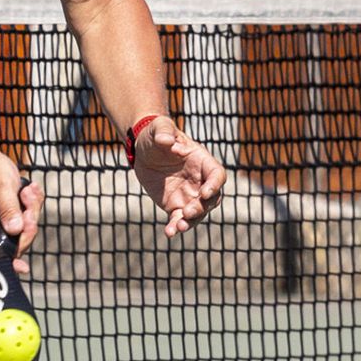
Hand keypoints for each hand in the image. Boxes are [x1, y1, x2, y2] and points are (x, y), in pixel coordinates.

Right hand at [0, 139, 41, 266]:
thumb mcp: (0, 187)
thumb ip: (8, 209)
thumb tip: (16, 229)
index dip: (8, 262)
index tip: (22, 268)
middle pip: (18, 241)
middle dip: (29, 222)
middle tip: (28, 199)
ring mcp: (4, 223)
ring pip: (26, 229)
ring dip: (32, 209)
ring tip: (27, 191)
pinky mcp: (13, 217)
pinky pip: (29, 218)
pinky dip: (33, 204)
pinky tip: (29, 190)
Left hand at [131, 119, 225, 236]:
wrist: (144, 150)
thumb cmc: (156, 134)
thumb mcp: (158, 128)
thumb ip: (164, 131)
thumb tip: (166, 141)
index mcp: (202, 161)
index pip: (216, 175)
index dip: (215, 185)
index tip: (206, 193)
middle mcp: (200, 181)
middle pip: (211, 199)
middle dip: (202, 207)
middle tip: (188, 212)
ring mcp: (189, 195)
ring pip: (198, 213)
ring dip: (191, 221)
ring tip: (178, 227)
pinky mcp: (175, 206)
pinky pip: (178, 219)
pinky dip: (175, 227)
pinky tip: (169, 233)